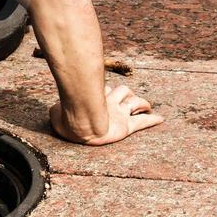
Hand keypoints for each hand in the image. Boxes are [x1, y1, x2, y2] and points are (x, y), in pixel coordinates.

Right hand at [48, 84, 162, 144]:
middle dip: (125, 94)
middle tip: (128, 98)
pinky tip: (160, 119)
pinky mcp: (125, 126)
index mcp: (94, 98)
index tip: (106, 93)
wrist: (79, 125)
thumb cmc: (67, 117)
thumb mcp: (56, 112)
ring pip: (135, 102)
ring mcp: (119, 113)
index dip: (106, 91)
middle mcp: (109, 102)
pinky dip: (151, 120)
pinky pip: (142, 122)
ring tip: (146, 106)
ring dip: (141, 103)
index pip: (104, 90)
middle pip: (122, 91)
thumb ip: (60, 110)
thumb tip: (56, 110)